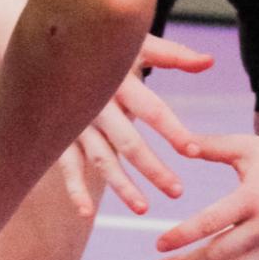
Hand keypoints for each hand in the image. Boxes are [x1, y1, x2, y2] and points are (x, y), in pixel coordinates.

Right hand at [58, 34, 213, 218]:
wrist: (48, 47)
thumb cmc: (103, 46)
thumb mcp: (136, 46)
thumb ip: (173, 56)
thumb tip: (210, 61)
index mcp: (119, 81)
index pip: (151, 108)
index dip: (172, 130)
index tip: (193, 150)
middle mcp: (97, 105)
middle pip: (128, 141)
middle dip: (153, 168)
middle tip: (177, 190)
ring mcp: (76, 123)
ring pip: (101, 159)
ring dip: (121, 186)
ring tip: (143, 208)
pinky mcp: (61, 136)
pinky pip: (67, 167)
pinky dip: (75, 190)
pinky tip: (87, 214)